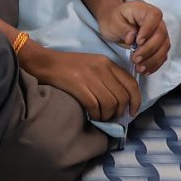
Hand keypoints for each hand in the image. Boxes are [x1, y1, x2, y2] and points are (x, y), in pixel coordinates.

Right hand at [22, 41, 140, 121]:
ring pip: (110, 104)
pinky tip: (92, 116)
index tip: (132, 112)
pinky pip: (95, 106)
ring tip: (100, 118)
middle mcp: (102, 68)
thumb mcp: (92, 65)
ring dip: (107, 116)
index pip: (131, 83)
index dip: (136, 100)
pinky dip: (96, 115)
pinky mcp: (79, 85)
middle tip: (111, 117)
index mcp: (107, 62)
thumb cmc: (68, 66)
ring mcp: (90, 76)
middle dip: (119, 112)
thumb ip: (107, 77)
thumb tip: (121, 100)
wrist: (44, 62)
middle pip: (122, 97)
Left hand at [99, 0, 172, 76]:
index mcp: (143, 9)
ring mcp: (159, 32)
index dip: (149, 30)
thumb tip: (132, 38)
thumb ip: (122, 29)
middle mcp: (155, 20)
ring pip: (164, 46)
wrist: (114, 23)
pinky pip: (162, 54)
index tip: (138, 42)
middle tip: (135, 59)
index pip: (154, 16)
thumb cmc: (113, 20)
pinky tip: (145, 70)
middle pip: (161, 34)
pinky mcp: (159, 44)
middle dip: (149, 49)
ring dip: (153, 59)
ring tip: (139, 68)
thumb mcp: (112, 22)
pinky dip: (155, 63)